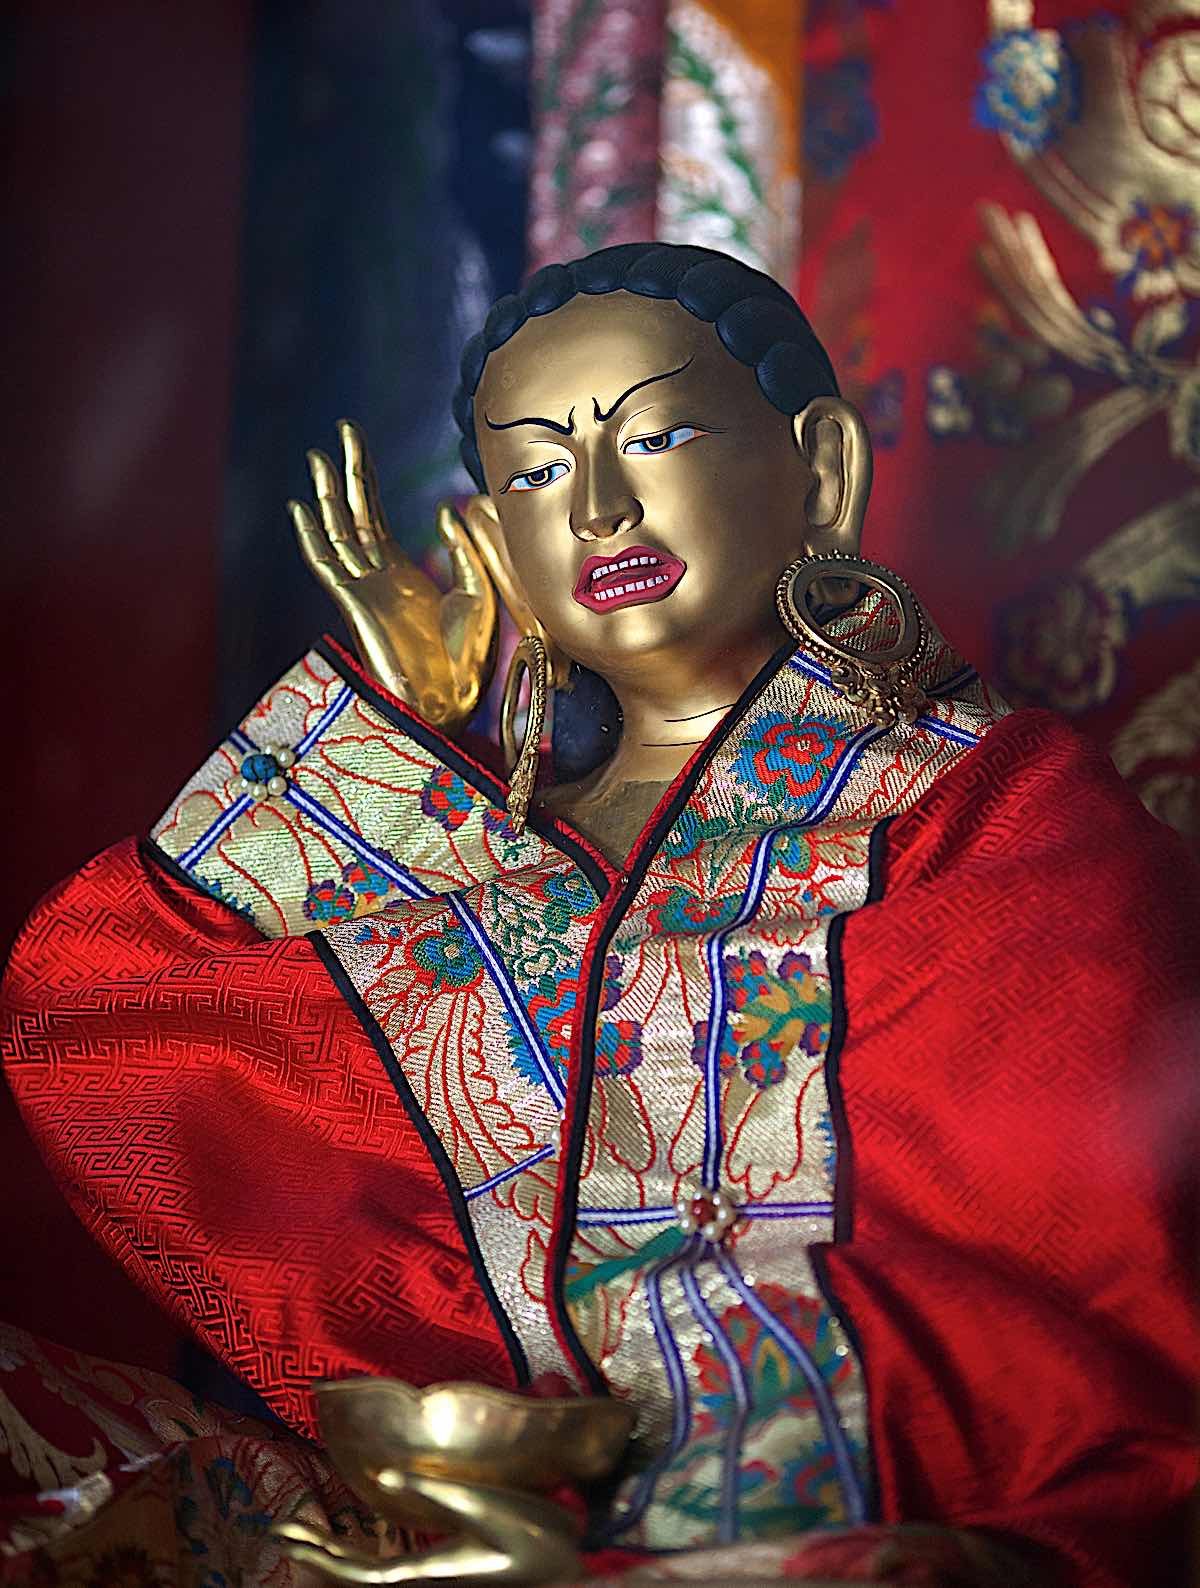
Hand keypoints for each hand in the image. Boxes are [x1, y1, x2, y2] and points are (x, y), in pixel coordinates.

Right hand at [290, 420, 496, 730]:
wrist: (452, 701)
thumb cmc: (469, 657)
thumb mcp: (478, 591)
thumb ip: (461, 549)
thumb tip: (443, 510)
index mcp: (403, 572)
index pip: (376, 515)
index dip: (367, 480)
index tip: (357, 446)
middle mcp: (378, 576)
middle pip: (355, 512)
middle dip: (348, 471)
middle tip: (342, 429)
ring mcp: (364, 588)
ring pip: (339, 529)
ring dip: (328, 493)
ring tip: (319, 455)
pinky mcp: (356, 603)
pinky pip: (328, 563)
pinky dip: (313, 535)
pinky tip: (302, 508)